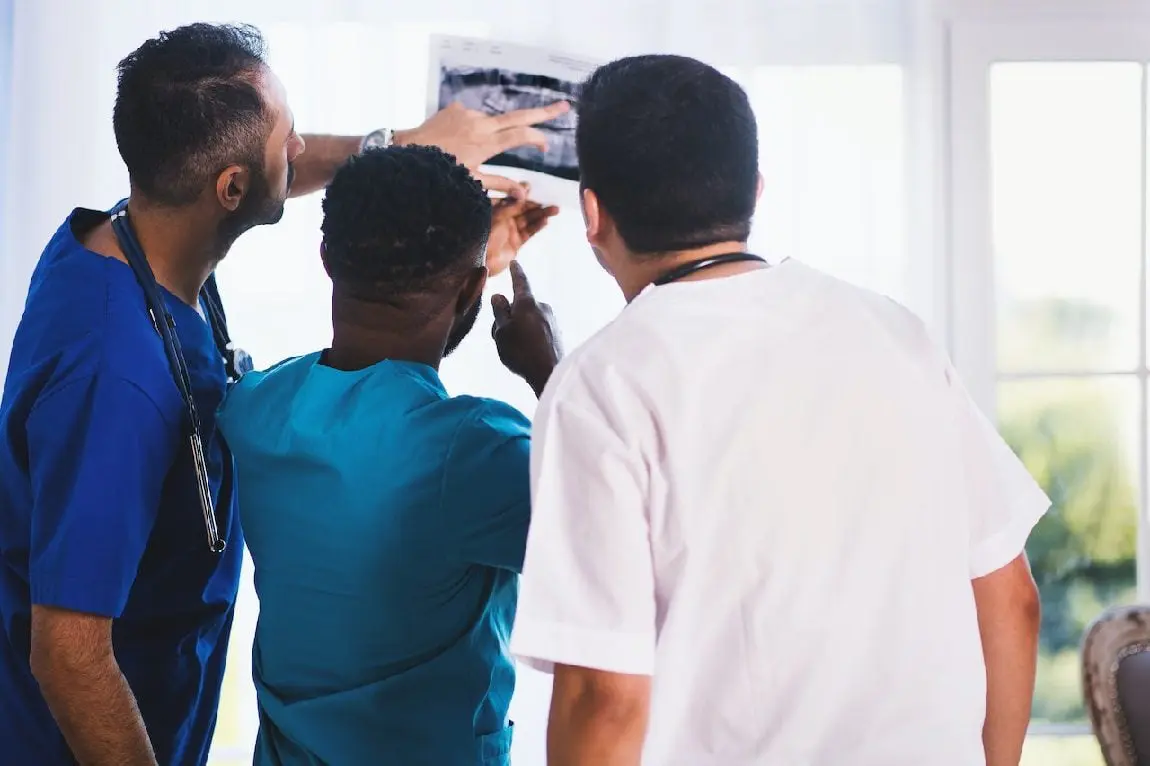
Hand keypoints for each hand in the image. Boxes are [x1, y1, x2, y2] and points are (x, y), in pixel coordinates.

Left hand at [397, 101, 570, 197]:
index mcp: (485, 143)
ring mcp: (468, 113)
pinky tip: (460, 142)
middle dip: (544, 112)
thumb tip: (525, 194)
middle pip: (519, 115)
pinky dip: (475, 129)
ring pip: (492, 121)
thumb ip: (500, 185)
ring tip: (470, 152)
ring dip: (494, 133)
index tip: (547, 145)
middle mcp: (480, 124)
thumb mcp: (471, 182)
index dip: (538, 138)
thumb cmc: (440, 173)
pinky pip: (473, 118)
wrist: (406, 151)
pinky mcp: (456, 108)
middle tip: (565, 106)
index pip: (521, 135)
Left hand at [485, 197, 558, 277]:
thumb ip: (512, 203)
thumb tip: (525, 189)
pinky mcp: (516, 243)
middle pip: (523, 210)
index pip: (512, 200)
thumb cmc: (483, 235)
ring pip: (529, 220)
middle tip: (550, 201)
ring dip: (541, 215)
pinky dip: (537, 227)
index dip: (522, 194)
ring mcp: (510, 231)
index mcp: (495, 211)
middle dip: (536, 205)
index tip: (531, 188)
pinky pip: (529, 233)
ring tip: (555, 210)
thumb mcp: (497, 215)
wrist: (479, 260)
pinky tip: (545, 221)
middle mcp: (504, 220)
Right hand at [492, 261, 562, 396]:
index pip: (520, 282)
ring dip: (520, 328)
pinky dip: (530, 336)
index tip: (515, 263)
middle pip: (522, 306)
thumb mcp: (501, 331)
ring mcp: (552, 320)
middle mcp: (543, 307)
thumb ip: (499, 312)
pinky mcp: (557, 333)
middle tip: (500, 336)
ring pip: (529, 319)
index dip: (516, 273)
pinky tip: (528, 353)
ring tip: (514, 349)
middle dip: (510, 316)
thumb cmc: (521, 352)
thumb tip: (499, 296)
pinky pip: (538, 330)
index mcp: (528, 303)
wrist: (550, 374)